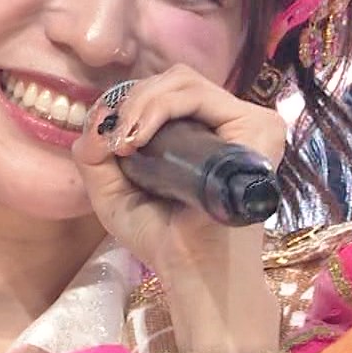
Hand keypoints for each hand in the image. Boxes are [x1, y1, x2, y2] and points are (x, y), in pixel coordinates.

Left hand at [70, 64, 287, 276]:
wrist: (192, 272)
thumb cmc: (161, 238)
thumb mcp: (114, 190)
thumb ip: (94, 153)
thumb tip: (97, 118)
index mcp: (205, 131)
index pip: (167, 91)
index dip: (130, 104)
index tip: (107, 144)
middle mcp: (230, 122)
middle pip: (174, 80)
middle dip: (132, 101)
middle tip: (115, 142)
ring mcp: (249, 123)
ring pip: (183, 82)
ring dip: (140, 104)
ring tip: (125, 142)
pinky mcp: (257, 128)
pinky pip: (199, 96)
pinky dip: (159, 107)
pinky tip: (139, 138)